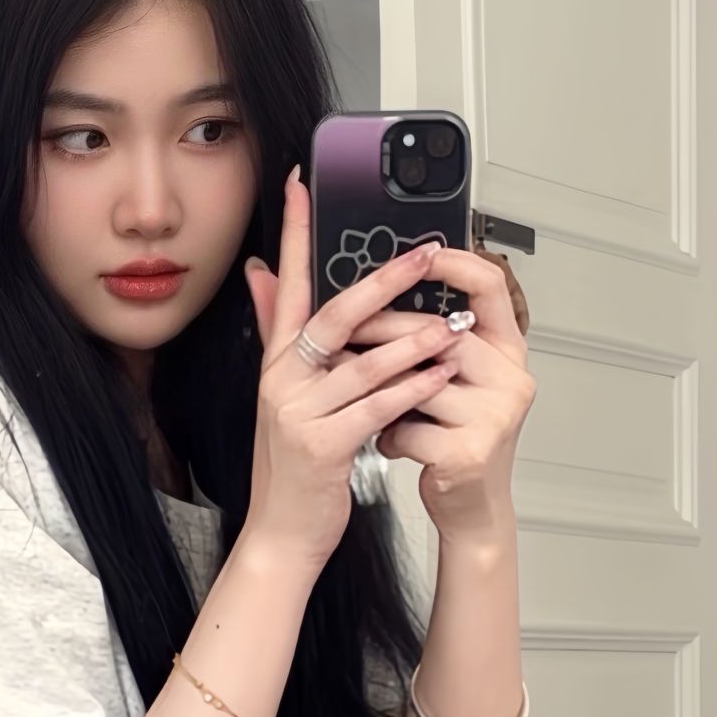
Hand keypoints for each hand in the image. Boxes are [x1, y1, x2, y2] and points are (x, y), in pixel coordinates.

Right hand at [242, 169, 457, 574]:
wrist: (282, 533)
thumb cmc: (297, 464)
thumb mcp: (283, 393)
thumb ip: (276, 330)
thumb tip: (261, 273)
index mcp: (277, 361)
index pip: (285, 282)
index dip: (293, 231)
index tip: (302, 183)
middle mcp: (283, 379)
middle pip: (335, 315)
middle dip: (384, 281)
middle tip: (427, 253)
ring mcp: (300, 412)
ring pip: (365, 363)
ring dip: (416, 340)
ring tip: (455, 323)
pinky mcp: (324, 445)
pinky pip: (378, 407)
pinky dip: (414, 388)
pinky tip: (443, 374)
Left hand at [374, 245, 534, 540]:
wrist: (471, 509)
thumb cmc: (454, 442)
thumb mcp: (448, 383)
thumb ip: (424, 339)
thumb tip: (375, 288)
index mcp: (506, 353)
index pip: (490, 288)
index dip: (455, 263)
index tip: (419, 251)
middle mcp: (510, 379)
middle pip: (440, 333)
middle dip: (384, 333)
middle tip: (342, 335)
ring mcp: (494, 416)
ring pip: (417, 382)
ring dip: (378, 391)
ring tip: (356, 395)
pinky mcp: (469, 452)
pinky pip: (409, 427)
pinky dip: (387, 436)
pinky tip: (385, 442)